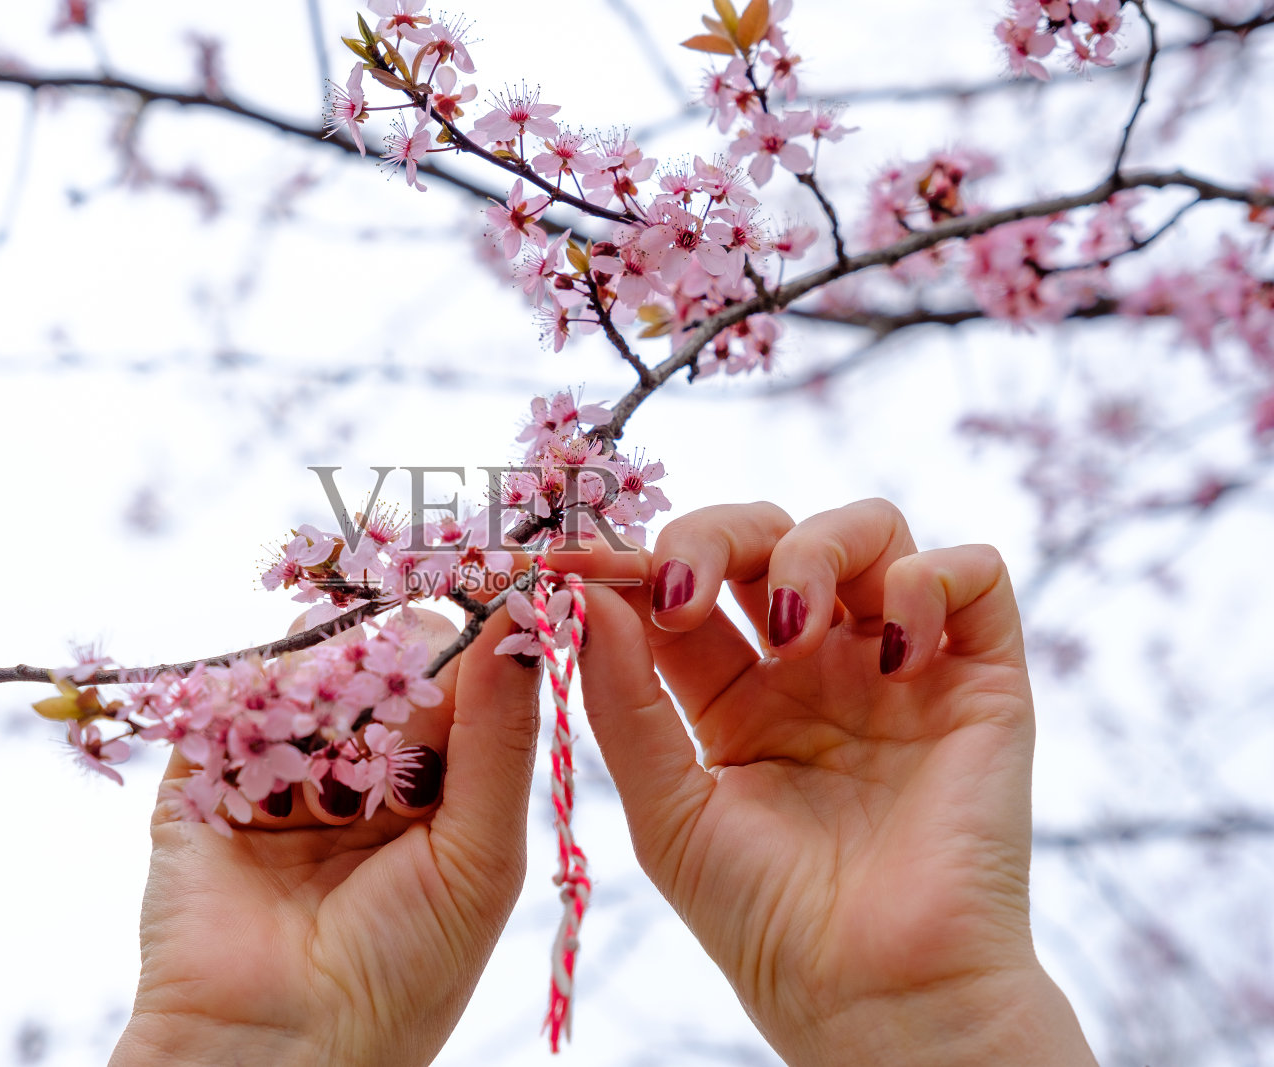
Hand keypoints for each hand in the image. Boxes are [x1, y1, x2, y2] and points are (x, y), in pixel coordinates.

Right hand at [110, 607, 539, 1066]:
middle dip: (391, 652)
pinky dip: (253, 702)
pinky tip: (283, 738)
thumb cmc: (404, 972)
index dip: (474, 630)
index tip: (490, 576)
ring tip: (342, 744)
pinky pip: (227, 705)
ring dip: (326, 683)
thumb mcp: (479, 854)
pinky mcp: (201, 779)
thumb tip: (523, 626)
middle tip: (410, 661)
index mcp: (434, 785)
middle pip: (377, 662)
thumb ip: (498, 739)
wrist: (279, 1053)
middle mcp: (358, 769)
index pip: (456, 678)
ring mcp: (278, 770)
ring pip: (305, 672)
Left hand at [556, 499, 1095, 1065]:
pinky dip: (931, 579)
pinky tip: (893, 653)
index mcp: (736, 695)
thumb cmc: (766, 920)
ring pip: (870, 529)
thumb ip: (624, 700)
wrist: (877, 998)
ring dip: (817, 549)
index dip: (633, 561)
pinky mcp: (982, 680)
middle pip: (769, 536)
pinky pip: (976, 572)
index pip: (685, 587)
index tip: (576, 562)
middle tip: (684, 587)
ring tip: (793, 632)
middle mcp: (817, 667)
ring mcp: (898, 666)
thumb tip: (585, 596)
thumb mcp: (667, 808)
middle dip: (716, 534)